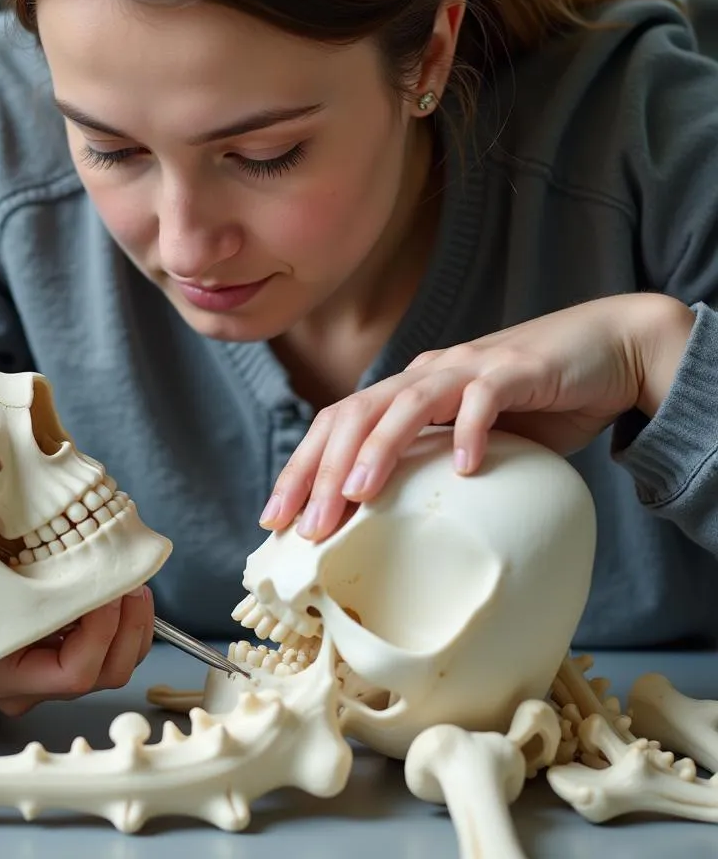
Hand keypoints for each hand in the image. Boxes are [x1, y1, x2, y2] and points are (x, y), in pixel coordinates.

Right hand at [0, 586, 154, 715]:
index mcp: (3, 681)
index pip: (73, 674)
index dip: (101, 634)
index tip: (106, 592)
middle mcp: (31, 690)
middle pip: (103, 676)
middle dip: (128, 629)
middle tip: (130, 584)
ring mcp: (49, 680)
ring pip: (113, 668)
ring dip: (134, 626)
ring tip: (133, 584)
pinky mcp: (60, 662)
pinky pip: (108, 655)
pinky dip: (124, 625)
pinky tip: (122, 593)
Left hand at [260, 293, 694, 541]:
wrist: (605, 351)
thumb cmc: (533, 405)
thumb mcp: (469, 442)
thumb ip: (432, 468)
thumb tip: (390, 529)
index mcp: (405, 392)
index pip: (336, 426)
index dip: (301, 469)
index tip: (276, 520)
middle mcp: (425, 375)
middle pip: (355, 415)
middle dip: (323, 471)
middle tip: (307, 527)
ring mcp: (468, 368)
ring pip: (407, 402)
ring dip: (378, 450)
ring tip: (357, 496)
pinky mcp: (516, 371)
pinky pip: (485, 398)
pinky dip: (470, 430)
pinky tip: (463, 468)